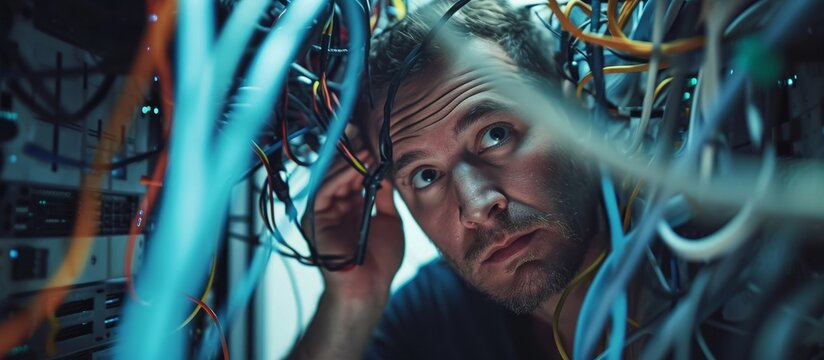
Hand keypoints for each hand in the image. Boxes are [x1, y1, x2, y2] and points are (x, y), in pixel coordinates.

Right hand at [303, 152, 404, 304]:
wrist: (369, 288)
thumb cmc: (379, 260)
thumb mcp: (389, 219)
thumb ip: (384, 194)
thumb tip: (387, 168)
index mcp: (349, 204)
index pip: (352, 173)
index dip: (363, 156)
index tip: (376, 139)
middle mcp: (332, 205)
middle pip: (339, 170)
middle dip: (355, 153)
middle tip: (370, 136)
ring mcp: (321, 211)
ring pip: (330, 176)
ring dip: (349, 161)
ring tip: (367, 148)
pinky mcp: (313, 219)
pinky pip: (323, 190)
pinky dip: (339, 176)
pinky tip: (357, 166)